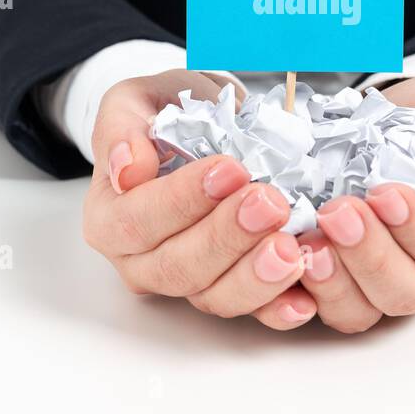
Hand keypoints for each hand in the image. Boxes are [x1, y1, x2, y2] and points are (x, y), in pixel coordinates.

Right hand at [81, 70, 316, 329]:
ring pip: (214, 296)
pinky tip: (304, 299)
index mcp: (110, 218)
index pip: (137, 222)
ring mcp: (187, 281)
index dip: (183, 201)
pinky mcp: (229, 289)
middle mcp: (141, 261)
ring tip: (292, 248)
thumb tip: (126, 169)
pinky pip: (252, 310)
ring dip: (256, 277)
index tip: (229, 169)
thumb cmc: (162, 112)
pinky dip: (279, 308)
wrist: (198, 124)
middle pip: (178, 266)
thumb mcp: (133, 102)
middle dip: (228, 237)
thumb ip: (121, 131)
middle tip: (270, 203)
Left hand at [297, 76, 414, 332]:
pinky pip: (315, 306)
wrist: (388, 118)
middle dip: (369, 255)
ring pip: (360, 310)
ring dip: (331, 279)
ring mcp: (375, 283)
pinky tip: (284, 256)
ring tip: (308, 241)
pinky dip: (296, 289)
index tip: (386, 194)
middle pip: (404, 292)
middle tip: (337, 211)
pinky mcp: (333, 282)